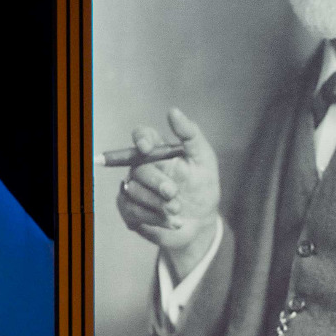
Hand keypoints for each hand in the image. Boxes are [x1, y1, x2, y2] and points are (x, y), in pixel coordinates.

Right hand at [115, 107, 221, 276]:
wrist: (202, 224)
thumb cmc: (202, 188)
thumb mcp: (204, 160)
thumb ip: (191, 135)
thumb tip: (173, 111)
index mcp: (159, 152)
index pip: (142, 136)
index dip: (141, 139)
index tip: (148, 147)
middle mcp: (142, 167)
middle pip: (138, 168)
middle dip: (157, 182)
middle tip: (173, 193)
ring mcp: (134, 189)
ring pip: (134, 191)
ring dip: (158, 204)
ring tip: (178, 211)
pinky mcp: (130, 211)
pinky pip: (133, 211)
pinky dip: (155, 218)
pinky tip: (173, 222)